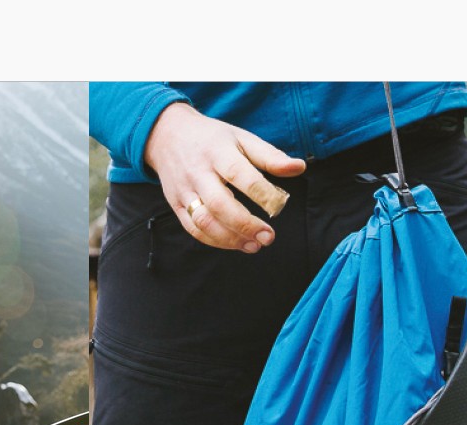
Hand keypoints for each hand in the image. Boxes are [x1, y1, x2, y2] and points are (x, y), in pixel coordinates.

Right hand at [143, 103, 303, 252]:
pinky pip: (193, 229)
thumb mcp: (242, 138)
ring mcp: (184, 191)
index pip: (240, 175)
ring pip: (203, 222)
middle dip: (245, 225)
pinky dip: (214, 241)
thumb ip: (270, 156)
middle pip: (219, 204)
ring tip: (254, 245)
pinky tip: (235, 243)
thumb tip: (299, 168)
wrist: (167, 137)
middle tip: (268, 237)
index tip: (280, 206)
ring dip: (229, 239)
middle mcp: (198, 173)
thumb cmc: (211, 139)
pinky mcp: (176, 206)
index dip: (261, 193)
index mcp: (217, 152)